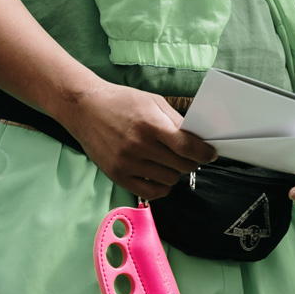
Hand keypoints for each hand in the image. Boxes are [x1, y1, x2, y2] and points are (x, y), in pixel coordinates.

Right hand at [62, 81, 215, 200]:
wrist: (85, 109)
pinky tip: (160, 176)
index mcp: (150, 124)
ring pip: (168, 180)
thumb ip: (175, 121)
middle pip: (181, 166)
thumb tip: (197, 140)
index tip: (209, 154)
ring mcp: (127, 163)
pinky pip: (150, 192)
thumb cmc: (120, 102)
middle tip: (188, 156)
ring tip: (168, 162)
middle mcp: (138, 146)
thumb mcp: (152, 102)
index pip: (187, 147)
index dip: (204, 153)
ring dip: (174, 173)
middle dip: (191, 162)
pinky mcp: (117, 175)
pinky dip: (161, 187)